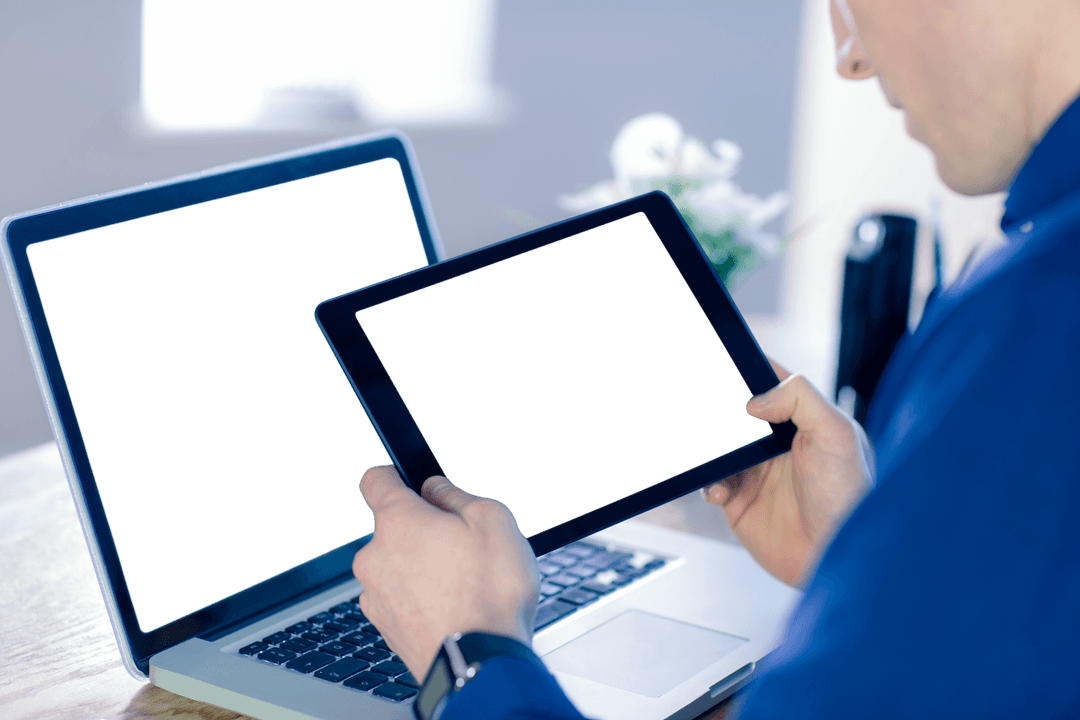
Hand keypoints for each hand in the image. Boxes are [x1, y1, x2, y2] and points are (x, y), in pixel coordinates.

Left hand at [352, 466, 539, 679]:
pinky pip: (401, 600)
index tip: (405, 481)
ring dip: (421, 569)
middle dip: (422, 533)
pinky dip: (421, 601)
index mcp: (398, 521)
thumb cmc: (489, 594)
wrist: (481, 664)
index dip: (394, 477)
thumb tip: (438, 491)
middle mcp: (376, 557)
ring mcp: (376, 597)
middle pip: (393, 530)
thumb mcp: (494, 521)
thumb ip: (458, 496)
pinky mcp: (386, 629)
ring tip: (463, 585)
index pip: (376, 481)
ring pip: (397, 568)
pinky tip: (453, 609)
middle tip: (460, 547)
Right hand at [704, 361, 873, 586]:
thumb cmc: (850, 498)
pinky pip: (711, 482)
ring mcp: (757, 471)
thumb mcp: (836, 435)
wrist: (836, 557)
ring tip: (721, 463)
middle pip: (737, 413)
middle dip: (719, 412)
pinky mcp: (740, 500)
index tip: (726, 363)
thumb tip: (757, 397)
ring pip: (719, 447)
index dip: (749, 370)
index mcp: (804, 419)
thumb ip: (801, 399)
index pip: (771, 383)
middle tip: (708, 414)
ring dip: (711, 450)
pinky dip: (709, 483)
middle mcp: (778, 443)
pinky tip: (722, 491)